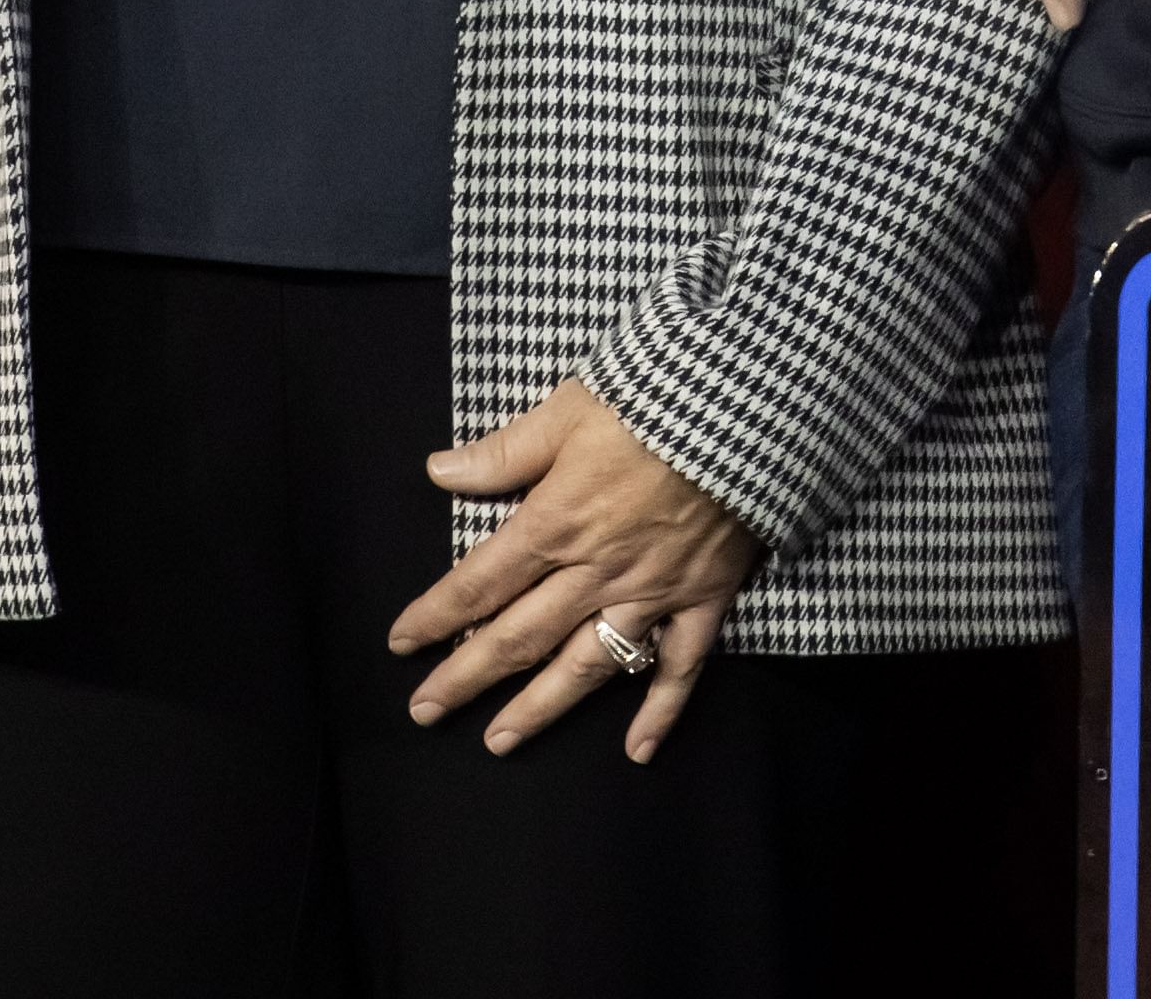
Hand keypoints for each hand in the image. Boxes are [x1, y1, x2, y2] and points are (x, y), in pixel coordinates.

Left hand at [392, 378, 760, 760]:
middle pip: (518, 637)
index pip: (479, 583)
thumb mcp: (569, 408)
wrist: (749, 406)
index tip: (401, 643)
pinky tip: (636, 751)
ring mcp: (651, 592)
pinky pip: (679, 669)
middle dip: (466, 678)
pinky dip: (659, 713)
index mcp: (556, 523)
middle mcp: (596, 571)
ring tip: (500, 741)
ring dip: (540, 708)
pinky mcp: (703, 599)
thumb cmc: (656, 398)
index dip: (434, 616)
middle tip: (424, 712)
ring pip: (585, 666)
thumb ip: (505, 451)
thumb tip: (439, 471)